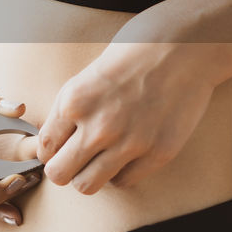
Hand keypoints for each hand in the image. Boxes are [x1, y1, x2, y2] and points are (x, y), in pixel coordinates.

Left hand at [35, 40, 224, 193]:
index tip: (61, 145)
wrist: (187, 46)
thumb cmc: (136, 52)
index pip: (44, 149)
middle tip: (75, 158)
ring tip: (100, 159)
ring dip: (89, 175)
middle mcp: (98, 126)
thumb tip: (53, 142)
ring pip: (87, 185)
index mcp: (74, 102)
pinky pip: (123, 182)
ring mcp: (130, 143)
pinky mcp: (158, 153)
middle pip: (59, 174)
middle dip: (63, 168)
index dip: (51, 149)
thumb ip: (69, 110)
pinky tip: (127, 154)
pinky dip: (121, 172)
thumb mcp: (88, 75)